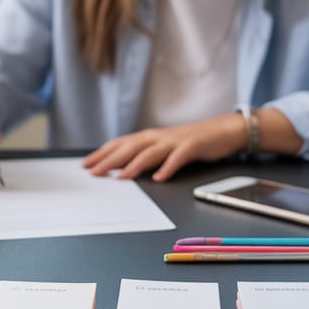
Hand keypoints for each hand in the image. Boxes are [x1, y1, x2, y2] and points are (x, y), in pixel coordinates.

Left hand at [82, 113, 245, 181]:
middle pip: (130, 147)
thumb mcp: (164, 147)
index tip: (86, 164)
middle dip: (110, 160)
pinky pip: (178, 157)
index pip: (121, 144)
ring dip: (135, 164)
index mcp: (150, 137)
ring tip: (121, 177)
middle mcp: (159, 137)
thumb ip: (146, 155)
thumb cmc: (191, 142)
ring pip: (151, 152)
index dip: (102, 153)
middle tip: (94, 172)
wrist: (222, 131)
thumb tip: (122, 166)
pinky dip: (169, 167)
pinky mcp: (193, 146)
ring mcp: (175, 141)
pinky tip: (160, 178)